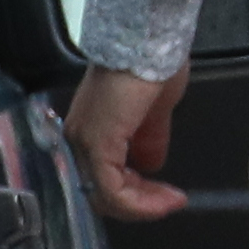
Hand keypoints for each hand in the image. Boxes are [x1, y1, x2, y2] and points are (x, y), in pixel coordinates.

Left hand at [67, 66, 190, 221]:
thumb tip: (151, 164)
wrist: (148, 43)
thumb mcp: (152, 113)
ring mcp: (83, 142)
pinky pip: (113, 190)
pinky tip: (165, 197)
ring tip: (170, 200)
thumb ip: (148, 140)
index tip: (165, 197)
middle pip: (100, 193)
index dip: (134, 195)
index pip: (100, 180)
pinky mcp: (96, 144)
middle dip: (140, 203)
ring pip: (105, 196)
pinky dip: (141, 202)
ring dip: (143, 205)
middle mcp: (78, 139)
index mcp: (88, 130)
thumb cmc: (149, 65)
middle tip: (169, 201)